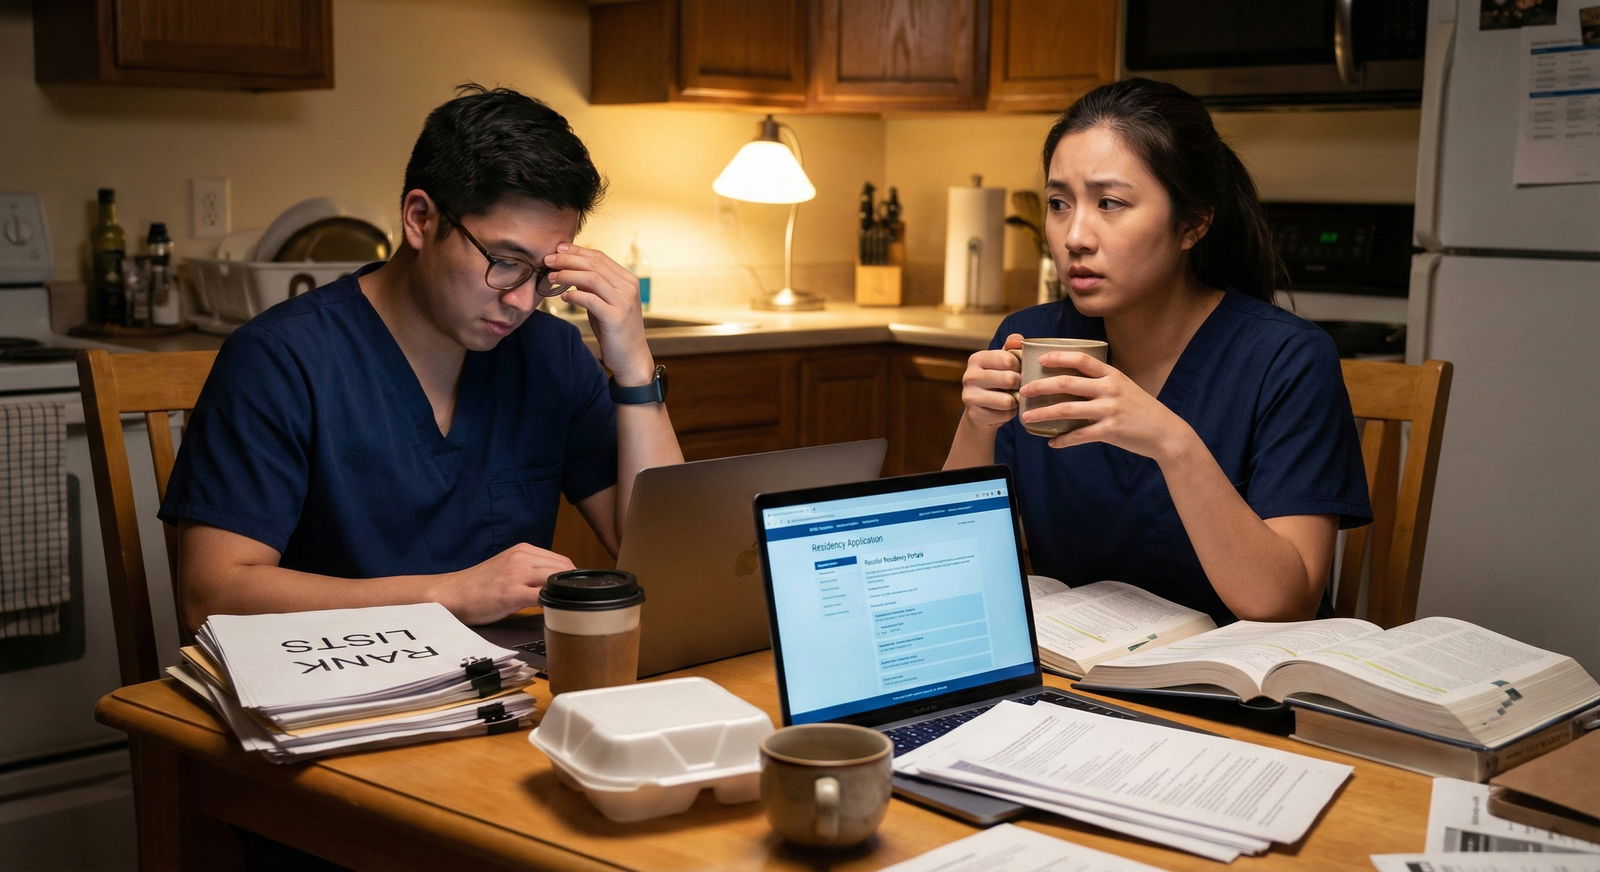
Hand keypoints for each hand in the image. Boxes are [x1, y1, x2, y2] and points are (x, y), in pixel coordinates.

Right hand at [434, 543, 574, 625]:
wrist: (452, 593)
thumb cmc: (479, 585)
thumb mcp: (508, 568)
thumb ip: (531, 570)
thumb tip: (557, 583)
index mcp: (523, 550)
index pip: (562, 561)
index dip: (571, 578)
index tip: (574, 591)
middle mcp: (522, 557)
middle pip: (564, 569)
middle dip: (572, 586)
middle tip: (573, 602)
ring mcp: (517, 574)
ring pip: (556, 580)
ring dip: (564, 594)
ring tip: (564, 607)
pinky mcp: (512, 593)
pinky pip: (543, 596)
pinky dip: (553, 603)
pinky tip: (553, 612)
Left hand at [544, 243, 653, 383]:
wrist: (631, 357)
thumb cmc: (615, 329)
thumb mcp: (605, 302)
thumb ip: (593, 285)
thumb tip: (570, 268)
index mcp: (627, 279)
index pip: (600, 256)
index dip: (577, 250)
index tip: (558, 249)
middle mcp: (628, 287)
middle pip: (594, 264)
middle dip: (568, 259)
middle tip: (548, 260)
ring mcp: (624, 302)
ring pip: (591, 278)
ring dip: (568, 275)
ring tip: (551, 277)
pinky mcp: (616, 317)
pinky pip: (591, 300)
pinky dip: (574, 296)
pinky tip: (563, 296)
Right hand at [958, 333, 1023, 430]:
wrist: (980, 411)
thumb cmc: (997, 381)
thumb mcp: (1002, 362)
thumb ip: (1011, 348)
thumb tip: (1017, 339)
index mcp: (977, 358)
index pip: (1009, 359)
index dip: (1019, 366)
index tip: (1017, 370)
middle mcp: (969, 376)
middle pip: (1010, 379)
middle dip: (1019, 385)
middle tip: (1016, 386)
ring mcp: (969, 396)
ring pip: (1008, 400)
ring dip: (1015, 401)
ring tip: (1010, 398)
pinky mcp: (974, 414)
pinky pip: (1005, 414)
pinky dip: (1009, 414)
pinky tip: (1002, 410)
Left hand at [1021, 351, 1192, 459]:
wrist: (1166, 433)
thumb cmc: (1141, 410)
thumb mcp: (1124, 388)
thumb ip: (1101, 383)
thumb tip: (1072, 383)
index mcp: (1112, 375)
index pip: (1081, 359)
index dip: (1058, 357)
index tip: (1040, 359)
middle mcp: (1109, 389)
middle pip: (1066, 383)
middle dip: (1040, 386)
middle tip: (1023, 390)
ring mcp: (1109, 409)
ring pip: (1066, 409)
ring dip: (1042, 414)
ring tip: (1026, 418)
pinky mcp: (1109, 430)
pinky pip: (1079, 435)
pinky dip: (1063, 440)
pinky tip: (1051, 442)